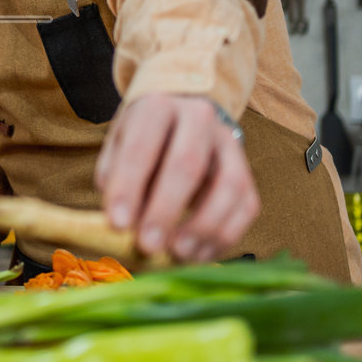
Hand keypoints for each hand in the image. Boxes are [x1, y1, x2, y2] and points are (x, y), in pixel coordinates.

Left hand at [94, 92, 258, 262]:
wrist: (181, 118)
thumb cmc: (142, 141)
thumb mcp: (117, 149)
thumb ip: (115, 181)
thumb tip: (122, 224)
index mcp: (157, 107)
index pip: (141, 146)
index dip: (128, 187)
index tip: (118, 224)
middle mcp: (198, 117)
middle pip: (188, 163)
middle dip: (166, 209)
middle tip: (147, 245)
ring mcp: (228, 143)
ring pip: (228, 185)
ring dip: (203, 227)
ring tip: (176, 254)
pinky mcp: (247, 170)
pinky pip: (246, 206)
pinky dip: (224, 237)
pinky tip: (198, 254)